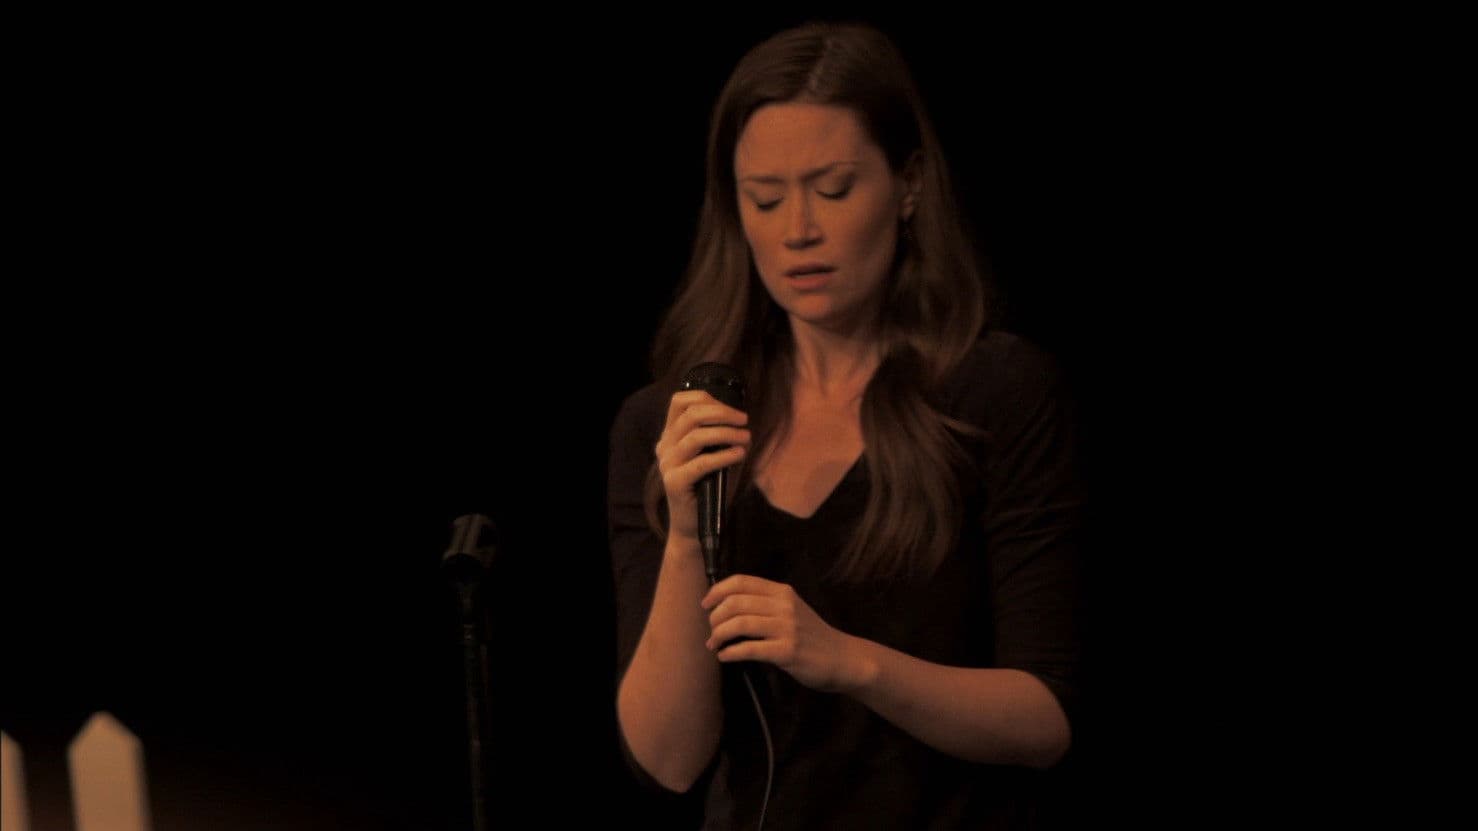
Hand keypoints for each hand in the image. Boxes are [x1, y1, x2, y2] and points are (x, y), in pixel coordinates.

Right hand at [654, 390, 749, 542]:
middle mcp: (665, 446)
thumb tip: (742, 422)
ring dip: (726, 433)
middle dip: (722, 412)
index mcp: (670, 435)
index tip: (731, 410)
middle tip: (744, 421)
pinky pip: (702, 462)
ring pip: (696, 436)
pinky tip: (740, 455)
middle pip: (691, 414)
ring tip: (746, 438)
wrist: (695, 526)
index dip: (707, 399)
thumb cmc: (709, 488)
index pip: (679, 401)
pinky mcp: (675, 482)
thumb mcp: (715, 455)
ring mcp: (668, 464)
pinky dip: (724, 456)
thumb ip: (721, 436)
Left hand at [701, 575, 867, 692]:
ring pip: (739, 624)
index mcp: (782, 592)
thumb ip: (766, 604)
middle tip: (711, 631)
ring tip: (714, 644)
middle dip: (715, 617)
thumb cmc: (812, 636)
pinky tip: (725, 657)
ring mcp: (787, 628)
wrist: (842, 658)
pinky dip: (731, 653)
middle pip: (736, 602)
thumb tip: (726, 606)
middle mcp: (784, 605)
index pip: (741, 581)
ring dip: (719, 635)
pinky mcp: (787, 651)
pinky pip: (749, 649)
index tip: (705, 605)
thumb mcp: (792, 610)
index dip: (717, 591)